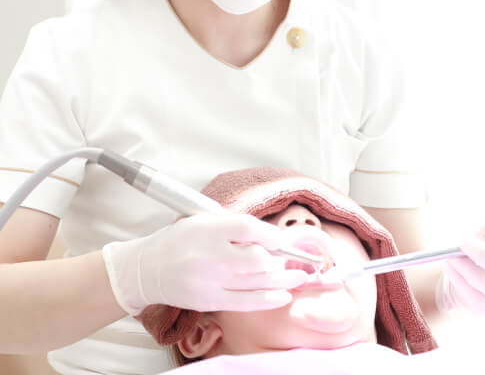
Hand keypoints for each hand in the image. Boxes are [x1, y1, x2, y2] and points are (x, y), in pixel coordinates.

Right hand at [102, 213, 309, 314]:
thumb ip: (233, 226)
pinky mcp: (208, 301)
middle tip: (294, 259)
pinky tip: (283, 296)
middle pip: (256, 258)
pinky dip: (268, 299)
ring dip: (282, 279)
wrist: (146, 270)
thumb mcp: (201, 222)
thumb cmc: (179, 241)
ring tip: (299, 276)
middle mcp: (207, 255)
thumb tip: (270, 236)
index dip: (269, 234)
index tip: (282, 239)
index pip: (246, 228)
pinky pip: (245, 302)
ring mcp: (208, 281)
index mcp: (205, 229)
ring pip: (255, 281)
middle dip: (280, 259)